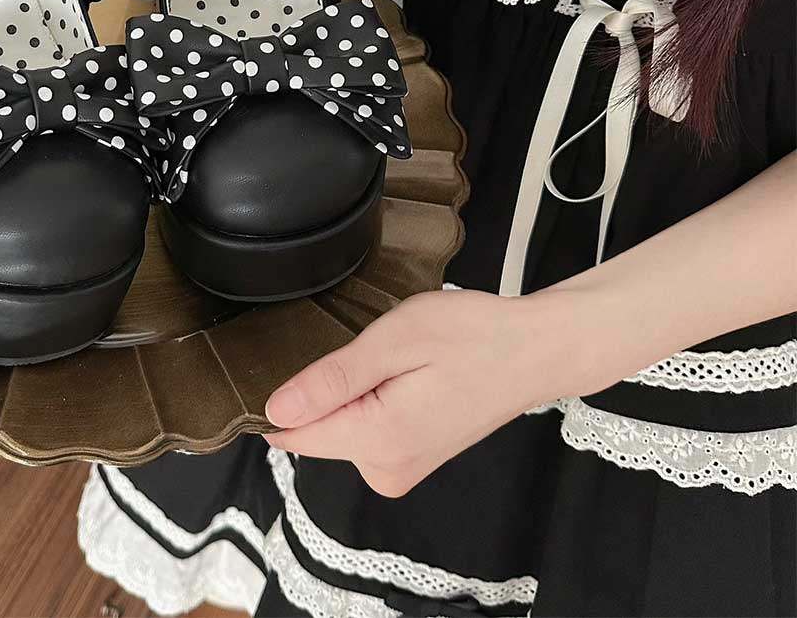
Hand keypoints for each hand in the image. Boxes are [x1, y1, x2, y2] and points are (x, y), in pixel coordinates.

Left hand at [267, 290, 530, 498]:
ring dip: (354, 393)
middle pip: (320, 430)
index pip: (297, 434)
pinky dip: (372, 402)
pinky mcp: (411, 461)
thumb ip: (332, 380)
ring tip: (397, 359)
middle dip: (329, 387)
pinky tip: (405, 376)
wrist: (531, 353)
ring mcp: (400, 471)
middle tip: (375, 346)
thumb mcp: (396, 340)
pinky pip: (367, 432)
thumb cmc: (471, 336)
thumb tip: (276, 411)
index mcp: (378, 442)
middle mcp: (384, 471)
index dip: (285, 395)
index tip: (301, 358)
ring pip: (343, 429)